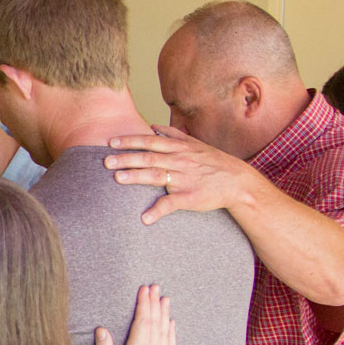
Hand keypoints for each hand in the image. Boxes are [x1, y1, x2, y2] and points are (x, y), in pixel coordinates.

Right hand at [95, 285, 175, 344]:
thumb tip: (102, 329)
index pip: (143, 323)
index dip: (144, 305)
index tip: (144, 290)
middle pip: (156, 324)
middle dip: (155, 304)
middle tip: (156, 287)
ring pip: (164, 333)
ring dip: (164, 315)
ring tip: (165, 299)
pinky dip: (171, 334)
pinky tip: (171, 325)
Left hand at [104, 125, 261, 224]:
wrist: (237, 181)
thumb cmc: (213, 162)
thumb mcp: (196, 143)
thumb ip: (173, 135)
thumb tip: (153, 126)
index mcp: (179, 148)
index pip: (150, 141)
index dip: (130, 141)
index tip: (111, 142)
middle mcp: (179, 161)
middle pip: (149, 157)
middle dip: (126, 158)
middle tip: (105, 161)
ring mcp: (183, 179)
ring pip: (157, 176)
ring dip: (136, 177)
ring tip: (117, 178)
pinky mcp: (189, 197)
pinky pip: (171, 204)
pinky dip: (158, 211)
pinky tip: (145, 218)